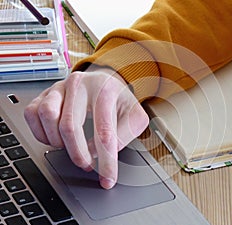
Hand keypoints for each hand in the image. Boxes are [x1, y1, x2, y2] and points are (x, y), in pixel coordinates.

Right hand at [24, 67, 148, 188]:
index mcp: (105, 90)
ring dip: (58, 140)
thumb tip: (101, 155)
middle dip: (78, 154)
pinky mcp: (44, 94)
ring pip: (47, 117)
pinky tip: (57, 137)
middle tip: (87, 165)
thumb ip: (124, 136)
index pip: (104, 131)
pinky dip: (41, 133)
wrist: (104, 82)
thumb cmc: (118, 100)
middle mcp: (79, 85)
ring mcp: (59, 88)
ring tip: (72, 146)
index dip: (105, 160)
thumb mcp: (134, 116)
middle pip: (70, 126)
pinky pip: (32, 114)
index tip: (107, 178)